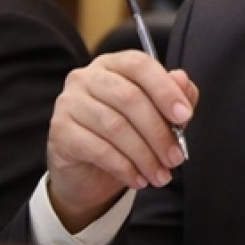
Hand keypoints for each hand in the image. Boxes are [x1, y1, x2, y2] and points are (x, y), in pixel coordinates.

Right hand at [46, 50, 197, 231]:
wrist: (87, 170)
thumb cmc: (127, 133)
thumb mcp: (157, 114)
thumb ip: (174, 95)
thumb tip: (182, 80)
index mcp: (114, 65)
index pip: (140, 65)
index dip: (165, 90)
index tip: (185, 116)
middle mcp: (87, 77)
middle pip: (129, 98)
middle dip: (158, 132)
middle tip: (175, 158)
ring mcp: (69, 103)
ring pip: (115, 127)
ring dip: (144, 155)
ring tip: (161, 175)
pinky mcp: (59, 131)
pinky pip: (97, 149)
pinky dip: (124, 167)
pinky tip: (138, 179)